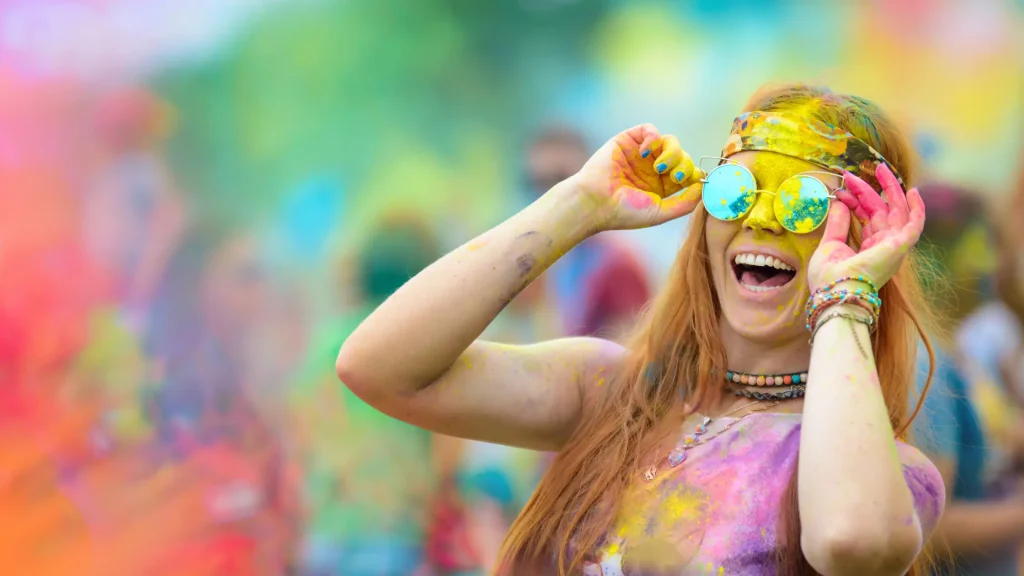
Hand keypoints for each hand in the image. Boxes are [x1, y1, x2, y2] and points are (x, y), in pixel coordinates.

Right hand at [566, 124, 703, 231]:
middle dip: (683, 165)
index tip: (693, 181)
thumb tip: (702, 187)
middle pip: (682, 157)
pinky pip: (650, 130)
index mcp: (661, 187)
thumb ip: (684, 203)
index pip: (687, 173)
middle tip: (674, 177)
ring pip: (670, 142)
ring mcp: (641, 154)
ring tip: (659, 166)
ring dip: (672, 152)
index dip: (694, 174)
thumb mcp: (660, 213)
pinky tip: (646, 152)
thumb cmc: (624, 212)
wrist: (595, 202)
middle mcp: (652, 169)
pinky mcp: (628, 140)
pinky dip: (654, 137)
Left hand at [807, 164, 925, 292]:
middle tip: (855, 173)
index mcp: (869, 248)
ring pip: (896, 211)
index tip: (841, 189)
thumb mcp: (831, 244)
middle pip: (881, 211)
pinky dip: (917, 208)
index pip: (867, 217)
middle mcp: (884, 246)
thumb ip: (838, 223)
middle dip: (869, 190)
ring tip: (880, 169)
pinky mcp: (899, 246)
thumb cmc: (829, 278)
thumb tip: (839, 201)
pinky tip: (912, 192)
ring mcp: (893, 246)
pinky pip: (915, 225)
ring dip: (888, 189)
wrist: (835, 293)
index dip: (855, 200)